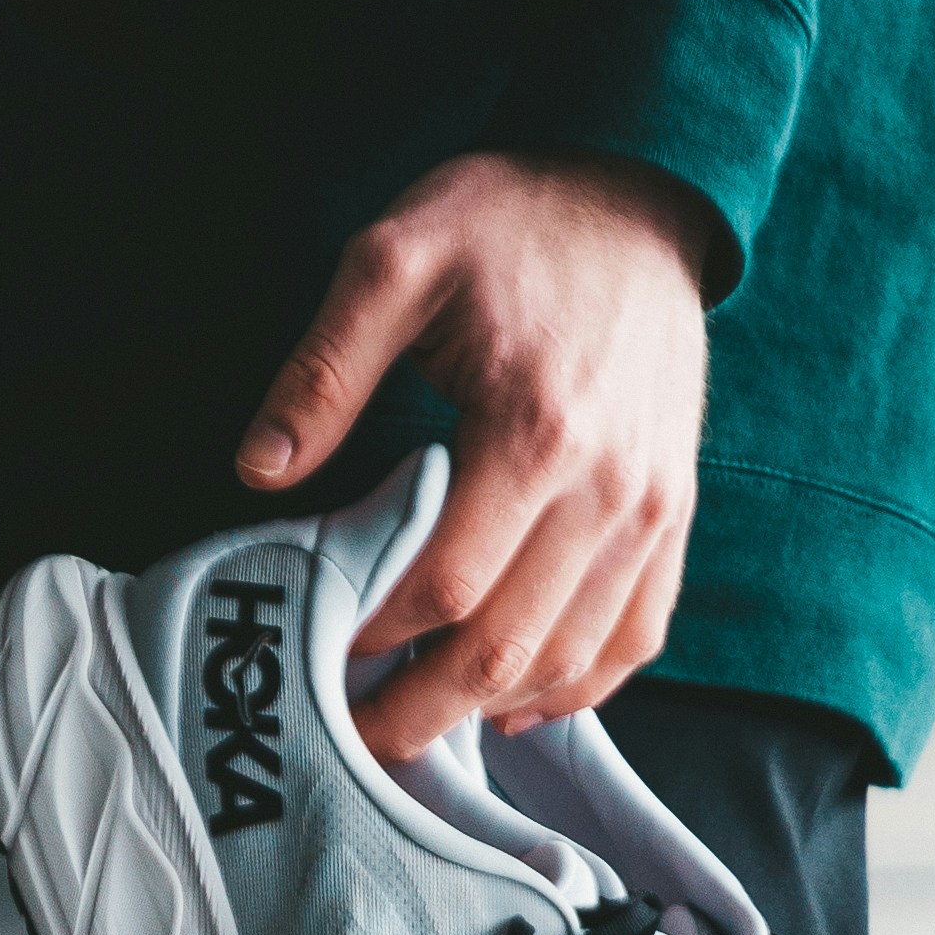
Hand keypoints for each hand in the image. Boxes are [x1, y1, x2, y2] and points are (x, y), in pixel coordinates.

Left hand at [237, 149, 709, 769]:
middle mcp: (607, 488)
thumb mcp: (392, 262)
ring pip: (574, 659)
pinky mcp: (674, 513)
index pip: (443, 586)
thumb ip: (324, 371)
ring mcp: (653, 509)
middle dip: (422, 712)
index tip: (317, 659)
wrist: (635, 195)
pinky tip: (517, 703)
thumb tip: (260, 472)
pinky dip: (580, 687)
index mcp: (533, 431)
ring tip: (417, 722)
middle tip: (354, 740)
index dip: (373, 639)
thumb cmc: (507, 223)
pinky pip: (638, 636)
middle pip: (508, 648)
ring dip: (492, 708)